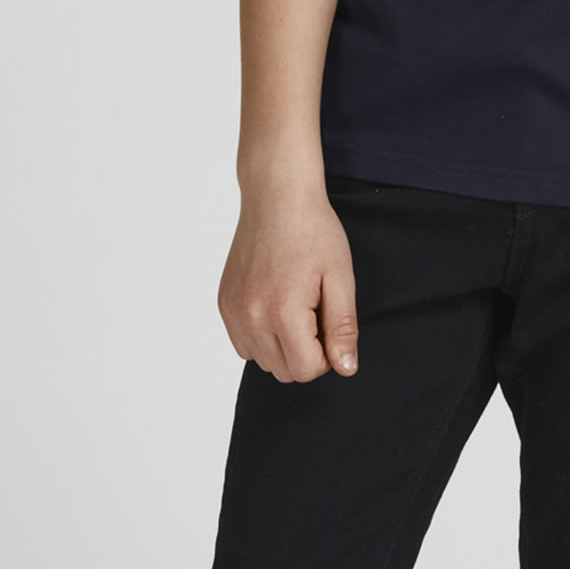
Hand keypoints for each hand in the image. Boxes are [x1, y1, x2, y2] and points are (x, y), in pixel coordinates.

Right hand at [218, 185, 359, 382]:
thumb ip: (342, 327)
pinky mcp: (224, 304)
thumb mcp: (340, 277)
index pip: (308, 370)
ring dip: (283, 346)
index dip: (328, 353)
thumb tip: (346, 369)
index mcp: (282, 312)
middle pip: (285, 372)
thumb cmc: (313, 231)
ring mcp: (232, 311)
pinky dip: (262, 336)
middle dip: (306, 352)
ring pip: (263, 361)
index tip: (330, 320)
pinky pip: (244, 344)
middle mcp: (250, 317)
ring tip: (296, 303)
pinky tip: (276, 303)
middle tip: (315, 310)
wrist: (276, 196)